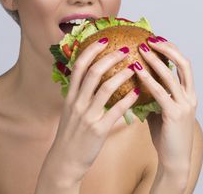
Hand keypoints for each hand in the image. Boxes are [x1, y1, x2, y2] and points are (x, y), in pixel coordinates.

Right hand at [40, 38, 139, 187]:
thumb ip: (80, 95)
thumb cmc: (71, 136)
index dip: (92, 50)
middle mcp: (77, 103)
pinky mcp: (98, 129)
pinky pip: (115, 111)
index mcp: (71, 96)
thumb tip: (93, 79)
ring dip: (122, 75)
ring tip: (135, 68)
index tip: (104, 40)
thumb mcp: (71, 111)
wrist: (64, 161)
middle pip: (93, 72)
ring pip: (106, 88)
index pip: (79, 66)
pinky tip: (137, 93)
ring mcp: (87, 116)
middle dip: (110, 57)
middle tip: (125, 49)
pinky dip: (127, 100)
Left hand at [135, 36, 197, 178]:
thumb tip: (136, 80)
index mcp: (189, 94)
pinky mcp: (174, 114)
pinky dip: (147, 79)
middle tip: (150, 39)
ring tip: (141, 49)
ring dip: (155, 60)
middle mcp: (190, 97)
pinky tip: (135, 71)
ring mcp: (184, 105)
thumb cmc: (166, 136)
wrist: (174, 160)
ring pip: (171, 76)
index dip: (172, 50)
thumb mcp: (161, 110)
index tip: (157, 39)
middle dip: (168, 48)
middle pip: (184, 64)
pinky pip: (160, 92)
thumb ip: (154, 95)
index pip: (184, 65)